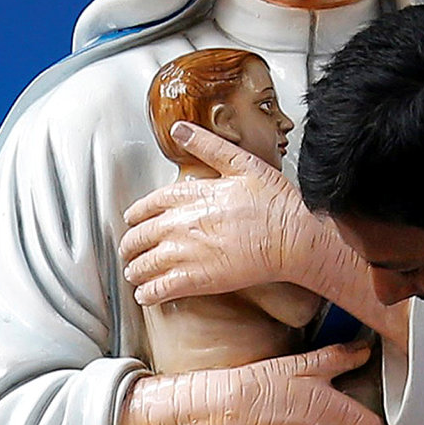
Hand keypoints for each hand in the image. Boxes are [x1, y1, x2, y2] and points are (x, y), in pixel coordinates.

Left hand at [123, 126, 334, 306]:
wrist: (293, 238)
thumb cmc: (276, 203)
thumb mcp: (242, 163)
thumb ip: (207, 146)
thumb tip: (179, 129)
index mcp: (190, 194)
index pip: (149, 203)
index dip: (137, 213)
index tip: (133, 219)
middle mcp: (181, 223)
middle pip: (140, 235)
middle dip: (131, 244)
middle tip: (130, 249)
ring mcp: (187, 253)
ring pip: (144, 264)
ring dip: (135, 269)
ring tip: (135, 273)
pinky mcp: (197, 280)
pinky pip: (160, 289)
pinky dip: (148, 293)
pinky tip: (146, 295)